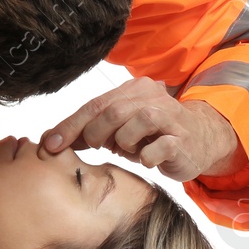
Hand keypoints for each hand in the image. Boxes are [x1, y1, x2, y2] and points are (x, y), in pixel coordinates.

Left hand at [38, 76, 246, 181]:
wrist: (199, 141)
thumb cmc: (150, 136)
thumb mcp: (116, 131)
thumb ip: (87, 130)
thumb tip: (49, 140)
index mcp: (133, 90)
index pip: (94, 105)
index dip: (70, 125)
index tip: (50, 144)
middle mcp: (153, 97)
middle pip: (113, 111)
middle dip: (95, 134)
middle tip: (95, 147)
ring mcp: (171, 117)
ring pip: (138, 122)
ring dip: (124, 142)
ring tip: (128, 149)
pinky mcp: (183, 139)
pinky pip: (161, 146)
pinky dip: (147, 156)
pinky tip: (146, 158)